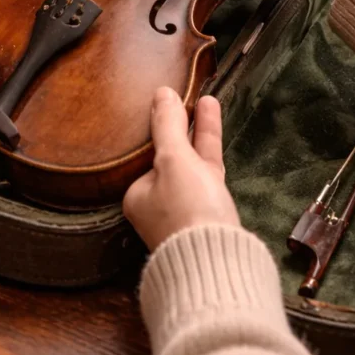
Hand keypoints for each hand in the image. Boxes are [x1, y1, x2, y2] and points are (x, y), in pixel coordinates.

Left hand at [123, 87, 238, 251]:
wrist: (217, 260)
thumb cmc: (186, 212)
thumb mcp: (173, 160)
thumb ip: (168, 126)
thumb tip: (162, 94)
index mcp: (137, 195)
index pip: (146, 153)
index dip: (158, 126)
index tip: (166, 101)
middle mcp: (158, 203)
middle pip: (170, 155)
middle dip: (181, 124)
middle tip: (186, 94)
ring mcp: (186, 207)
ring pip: (192, 161)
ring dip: (199, 130)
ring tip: (208, 100)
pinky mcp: (211, 211)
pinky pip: (207, 170)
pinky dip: (209, 146)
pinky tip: (213, 124)